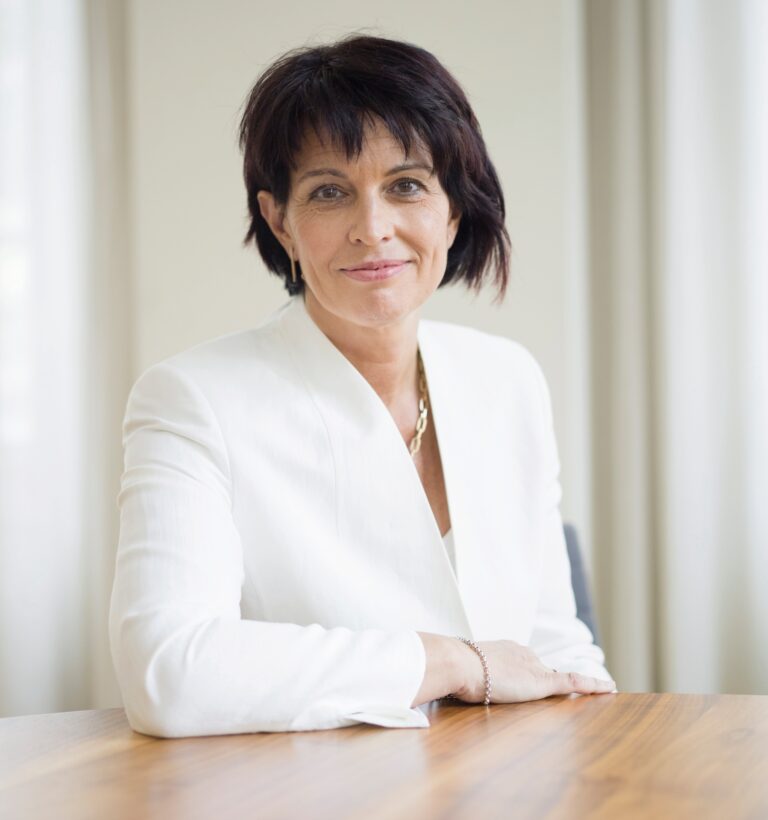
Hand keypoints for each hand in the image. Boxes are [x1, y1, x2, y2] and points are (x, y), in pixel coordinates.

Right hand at [452, 639, 615, 702]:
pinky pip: (573, 682)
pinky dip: (593, 685)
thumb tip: (456, 679)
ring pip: (562, 678)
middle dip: (555, 682)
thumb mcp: (465, 670)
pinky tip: (609, 689)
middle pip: (545, 670)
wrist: (459, 664)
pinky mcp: (541, 681)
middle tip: (571, 689)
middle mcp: (524, 654)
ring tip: (603, 689)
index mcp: (506, 650)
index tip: (538, 679)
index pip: (526, 662)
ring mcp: (534, 666)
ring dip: (581, 686)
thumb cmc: (455, 668)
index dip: (534, 672)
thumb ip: (470, 674)